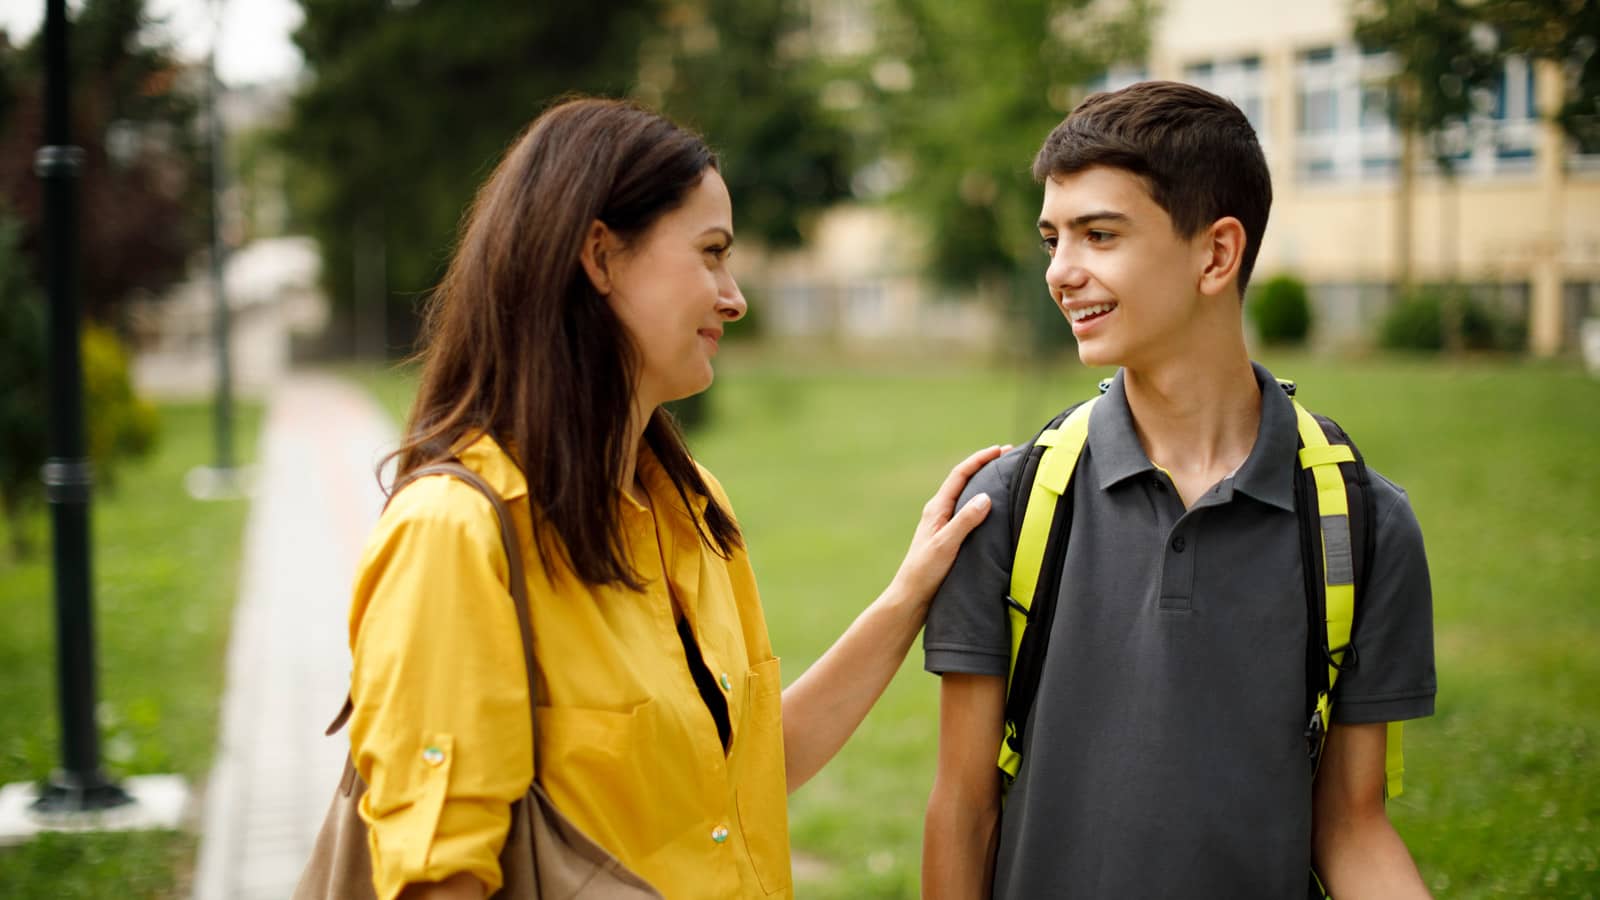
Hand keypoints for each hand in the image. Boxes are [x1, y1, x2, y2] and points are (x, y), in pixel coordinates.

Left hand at [891, 445, 1007, 606]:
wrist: (911, 598)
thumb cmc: (924, 572)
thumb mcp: (946, 545)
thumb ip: (965, 521)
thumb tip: (985, 497)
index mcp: (936, 509)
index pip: (960, 475)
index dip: (980, 459)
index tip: (1000, 449)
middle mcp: (939, 512)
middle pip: (964, 481)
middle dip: (985, 466)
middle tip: (1008, 458)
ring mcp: (943, 525)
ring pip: (966, 496)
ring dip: (984, 484)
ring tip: (1005, 478)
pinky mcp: (948, 538)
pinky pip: (967, 513)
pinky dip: (982, 504)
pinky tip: (994, 510)